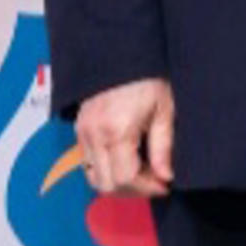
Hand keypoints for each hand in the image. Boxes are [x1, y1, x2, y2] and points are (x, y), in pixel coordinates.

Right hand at [74, 77, 175, 197]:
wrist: (122, 56)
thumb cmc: (148, 80)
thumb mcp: (164, 110)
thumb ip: (164, 147)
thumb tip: (166, 176)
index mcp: (117, 130)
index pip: (125, 178)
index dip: (147, 188)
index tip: (164, 185)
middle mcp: (95, 136)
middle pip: (106, 184)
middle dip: (133, 190)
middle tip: (155, 181)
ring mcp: (83, 134)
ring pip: (94, 178)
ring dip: (118, 183)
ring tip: (142, 173)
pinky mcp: (79, 131)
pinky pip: (88, 164)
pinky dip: (106, 171)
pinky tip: (127, 162)